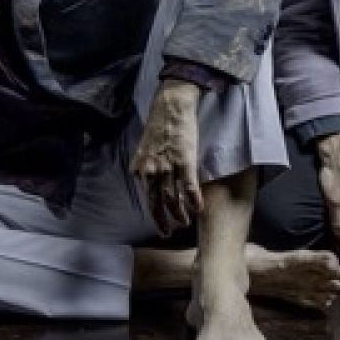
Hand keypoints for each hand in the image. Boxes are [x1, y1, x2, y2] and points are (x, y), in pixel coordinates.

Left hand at [129, 79, 203, 233]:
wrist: (171, 106)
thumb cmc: (159, 124)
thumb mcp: (144, 147)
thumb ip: (144, 164)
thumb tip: (145, 177)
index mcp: (140, 168)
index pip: (146, 197)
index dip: (154, 212)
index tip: (160, 223)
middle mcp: (151, 171)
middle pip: (157, 203)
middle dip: (163, 221)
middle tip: (168, 233)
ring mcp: (167, 168)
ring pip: (173, 199)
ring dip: (180, 214)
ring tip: (185, 222)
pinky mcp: (184, 162)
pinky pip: (189, 188)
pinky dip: (194, 202)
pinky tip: (199, 210)